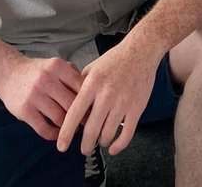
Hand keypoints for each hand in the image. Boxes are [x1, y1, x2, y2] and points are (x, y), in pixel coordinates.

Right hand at [0, 56, 83, 140]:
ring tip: (74, 129)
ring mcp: (35, 96)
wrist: (8, 73)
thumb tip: (91, 90)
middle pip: (72, 104)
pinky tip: (58, 134)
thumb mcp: (54, 64)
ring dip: (68, 127)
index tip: (95, 110)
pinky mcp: (25, 111)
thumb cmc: (36, 71)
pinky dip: (54, 134)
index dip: (90, 100)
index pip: (80, 85)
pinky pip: (44, 129)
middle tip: (88, 124)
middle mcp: (46, 80)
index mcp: (57, 67)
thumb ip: (71, 73)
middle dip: (82, 117)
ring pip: (60, 118)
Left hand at [56, 37, 159, 156]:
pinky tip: (113, 148)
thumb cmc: (115, 60)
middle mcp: (106, 95)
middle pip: (91, 130)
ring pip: (107, 134)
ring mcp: (122, 102)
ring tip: (99, 141)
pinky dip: (118, 146)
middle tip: (83, 149)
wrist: (140, 51)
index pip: (74, 114)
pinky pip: (126, 134)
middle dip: (85, 145)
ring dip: (101, 142)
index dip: (66, 133)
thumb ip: (80, 85)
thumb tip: (69, 103)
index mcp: (92, 84)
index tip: (61, 146)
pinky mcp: (137, 108)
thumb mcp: (93, 68)